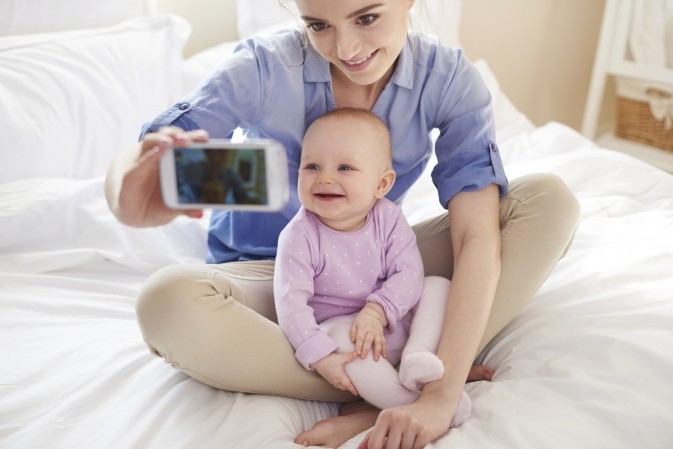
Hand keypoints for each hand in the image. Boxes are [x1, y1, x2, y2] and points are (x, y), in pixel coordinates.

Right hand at [105, 126, 208, 226]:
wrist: (131, 213)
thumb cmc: (155, 204)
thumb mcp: (172, 208)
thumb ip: (185, 208)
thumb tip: (200, 213)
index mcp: (172, 162)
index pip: (183, 144)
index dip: (193, 138)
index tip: (205, 137)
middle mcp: (159, 156)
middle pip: (169, 137)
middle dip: (180, 135)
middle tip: (191, 139)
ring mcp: (144, 161)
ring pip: (152, 141)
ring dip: (162, 139)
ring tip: (171, 142)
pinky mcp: (132, 172)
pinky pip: (141, 161)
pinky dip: (149, 155)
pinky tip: (158, 151)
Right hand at [311, 352, 358, 395]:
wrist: (317, 361)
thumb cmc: (328, 360)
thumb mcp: (340, 358)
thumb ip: (349, 356)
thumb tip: (357, 354)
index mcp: (340, 377)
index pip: (348, 386)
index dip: (353, 390)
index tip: (356, 393)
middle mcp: (336, 380)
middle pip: (344, 387)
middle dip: (349, 389)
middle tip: (354, 389)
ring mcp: (331, 380)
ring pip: (339, 386)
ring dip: (344, 387)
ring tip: (347, 385)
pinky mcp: (328, 378)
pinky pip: (334, 384)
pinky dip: (339, 384)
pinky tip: (339, 381)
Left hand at [350, 303, 387, 359]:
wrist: (374, 313)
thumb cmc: (362, 319)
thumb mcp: (355, 323)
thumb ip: (352, 332)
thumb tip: (352, 341)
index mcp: (363, 327)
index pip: (360, 337)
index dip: (359, 345)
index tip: (357, 353)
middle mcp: (371, 330)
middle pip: (369, 340)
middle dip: (366, 349)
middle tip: (363, 357)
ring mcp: (377, 333)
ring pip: (378, 342)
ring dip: (377, 351)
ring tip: (376, 359)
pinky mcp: (382, 334)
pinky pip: (384, 342)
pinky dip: (385, 349)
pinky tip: (385, 356)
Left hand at [358, 365, 494, 448]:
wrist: (436, 403)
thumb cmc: (410, 415)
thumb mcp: (390, 420)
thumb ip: (374, 434)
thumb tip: (360, 448)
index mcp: (385, 416)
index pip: (375, 444)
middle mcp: (397, 418)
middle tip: (400, 442)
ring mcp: (411, 424)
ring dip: (406, 448)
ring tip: (410, 440)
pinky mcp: (424, 432)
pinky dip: (416, 448)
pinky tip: (418, 440)